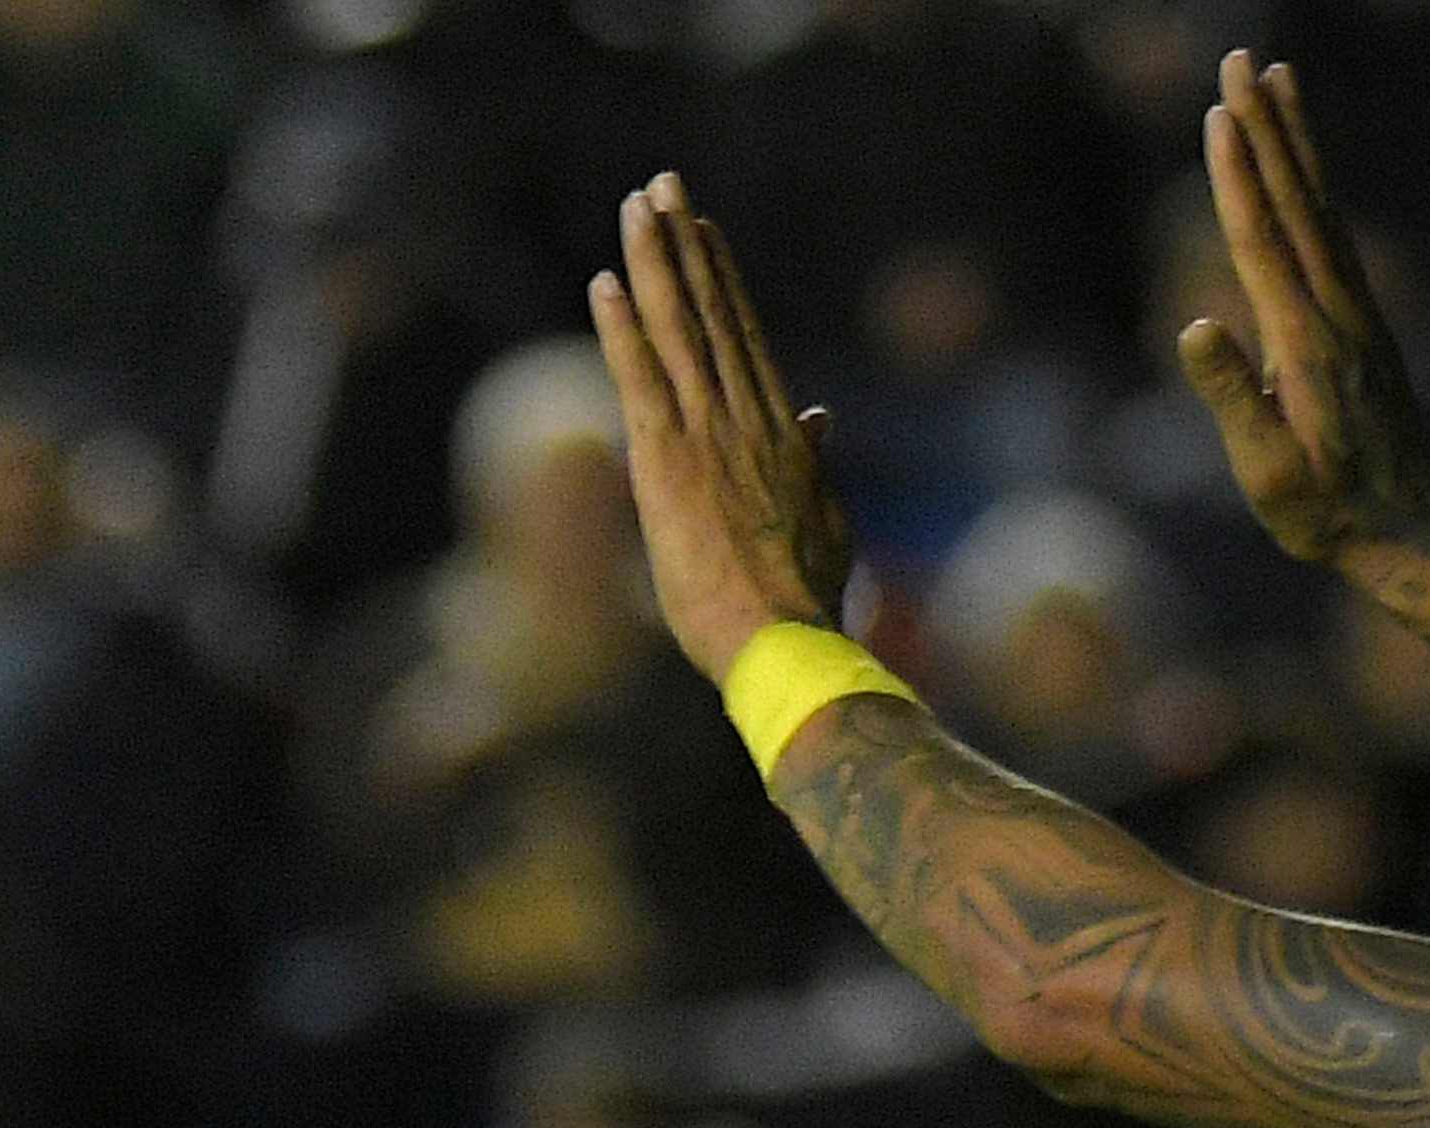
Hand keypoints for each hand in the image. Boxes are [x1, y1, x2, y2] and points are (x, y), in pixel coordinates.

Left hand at [589, 173, 857, 686]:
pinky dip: (620, 328)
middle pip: (709, 311)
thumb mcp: (824, 518)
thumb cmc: (804, 599)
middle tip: (662, 185)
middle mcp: (745, 416)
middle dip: (683, 244)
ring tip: (636, 206)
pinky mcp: (668, 461)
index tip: (702, 228)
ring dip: (653, 262)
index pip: (742, 334)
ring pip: (676, 328)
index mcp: (780, 431)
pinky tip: (604, 280)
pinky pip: (639, 378)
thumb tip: (821, 417)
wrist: (787, 641)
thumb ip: (816, 461)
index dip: (719, 276)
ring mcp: (707, 433)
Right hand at [1180, 52, 1429, 569]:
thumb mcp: (1269, 474)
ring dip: (1295, 138)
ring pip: (1319, 204)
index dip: (1238, 175)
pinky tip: (1303, 161)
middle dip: (1266, 128)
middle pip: (1293, 201)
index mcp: (1304, 343)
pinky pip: (1334, 229)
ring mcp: (1354, 309)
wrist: (1408, 527)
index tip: (1221, 114)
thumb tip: (1194, 324)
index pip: (1261, 241)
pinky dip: (1314, 181)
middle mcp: (1334, 310)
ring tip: (1278, 77)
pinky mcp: (1361, 317)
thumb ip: (1235, 398)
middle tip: (1241, 60)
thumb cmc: (1326, 513)